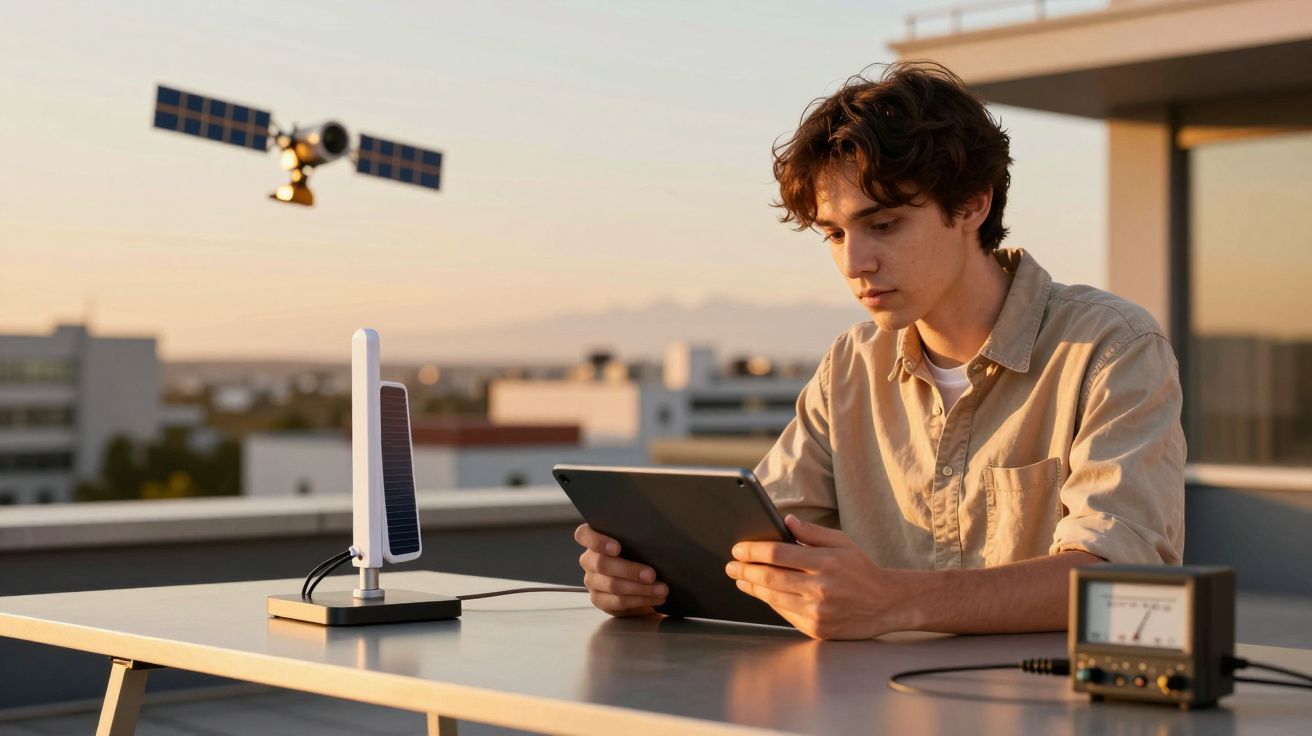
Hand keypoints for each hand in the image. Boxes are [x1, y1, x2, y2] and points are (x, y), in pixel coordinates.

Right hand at [574, 523, 667, 616]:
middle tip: (651, 575)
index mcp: (593, 540)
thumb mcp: (635, 541)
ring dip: (640, 588)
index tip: (617, 548)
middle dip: (630, 570)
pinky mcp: (599, 599)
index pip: (583, 535)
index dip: (598, 541)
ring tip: (661, 589)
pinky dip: (640, 600)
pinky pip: (618, 602)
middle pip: (602, 564)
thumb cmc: (637, 553)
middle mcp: (588, 560)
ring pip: (612, 585)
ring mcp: (592, 581)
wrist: (638, 578)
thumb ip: (636, 537)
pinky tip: (655, 598)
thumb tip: (655, 538)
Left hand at [725, 514, 917, 639]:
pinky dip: (772, 603)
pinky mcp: (817, 629)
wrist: (888, 604)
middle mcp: (821, 589)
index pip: (779, 554)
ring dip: (753, 588)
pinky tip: (763, 594)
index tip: (738, 549)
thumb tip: (785, 521)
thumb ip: (812, 532)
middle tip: (731, 566)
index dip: (753, 551)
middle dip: (745, 571)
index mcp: (826, 563)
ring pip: (774, 599)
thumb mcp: (842, 542)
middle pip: (771, 578)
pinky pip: (786, 614)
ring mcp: (818, 612)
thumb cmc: (862, 570)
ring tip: (741, 580)